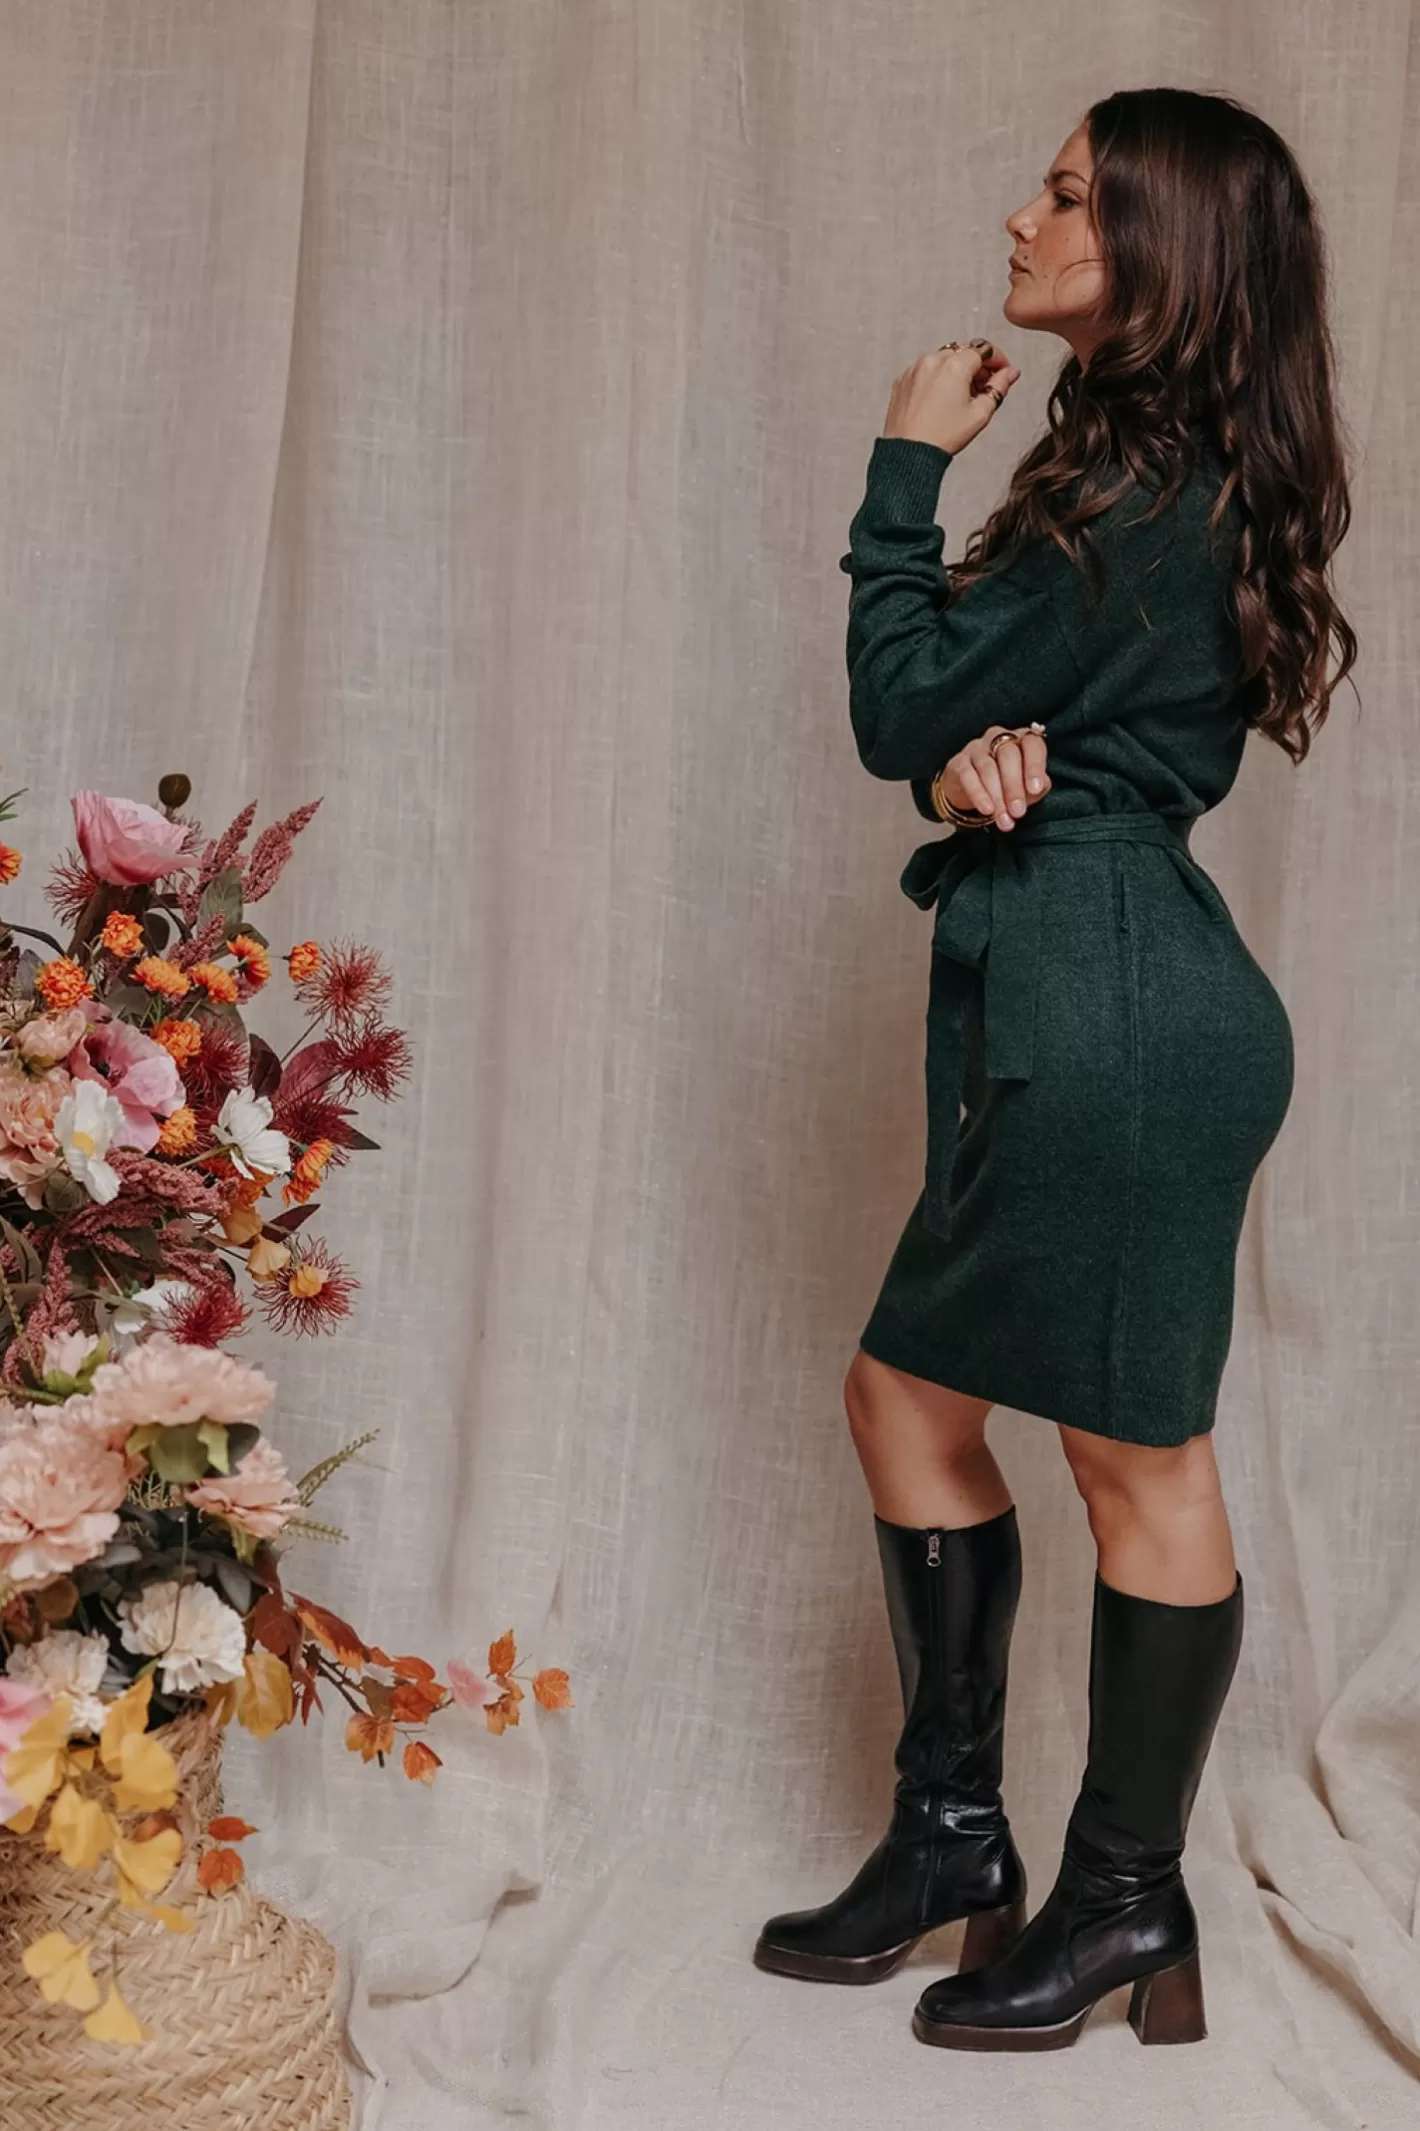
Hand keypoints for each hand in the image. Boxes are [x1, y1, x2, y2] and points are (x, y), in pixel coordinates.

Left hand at [881, 340, 1021, 455]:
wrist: (909, 452)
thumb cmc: (942, 437)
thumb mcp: (980, 413)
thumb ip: (1000, 387)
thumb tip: (1011, 373)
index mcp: (954, 366)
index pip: (984, 349)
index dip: (997, 360)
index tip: (1002, 371)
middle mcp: (933, 361)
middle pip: (963, 352)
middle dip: (977, 365)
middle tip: (984, 387)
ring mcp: (915, 369)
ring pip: (943, 358)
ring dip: (957, 370)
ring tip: (962, 396)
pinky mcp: (903, 379)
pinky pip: (925, 369)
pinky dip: (937, 377)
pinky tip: (942, 399)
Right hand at [939, 725, 1049, 831]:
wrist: (970, 791)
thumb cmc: (1006, 786)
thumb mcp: (1027, 787)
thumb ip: (1038, 786)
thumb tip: (1039, 787)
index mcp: (1021, 740)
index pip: (1032, 744)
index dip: (1035, 766)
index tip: (1035, 790)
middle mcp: (999, 738)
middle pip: (1008, 755)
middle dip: (1014, 786)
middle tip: (1018, 812)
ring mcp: (977, 748)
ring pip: (988, 768)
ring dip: (997, 796)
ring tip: (1004, 819)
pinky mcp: (959, 762)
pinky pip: (968, 776)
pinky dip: (978, 794)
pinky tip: (986, 810)